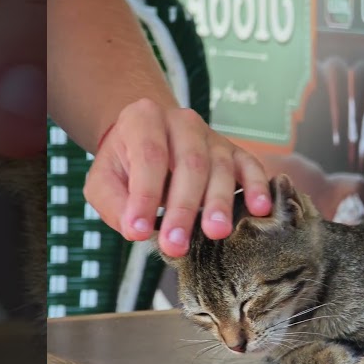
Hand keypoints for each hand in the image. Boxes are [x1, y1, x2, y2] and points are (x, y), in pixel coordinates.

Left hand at [84, 99, 270, 256]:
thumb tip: (135, 229)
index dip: (145, 195)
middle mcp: (182, 122)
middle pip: (189, 163)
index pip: (148, 157)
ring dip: (218, 203)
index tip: (138, 231)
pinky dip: (256, 187)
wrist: (149, 138)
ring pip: (220, 167)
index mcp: (144, 119)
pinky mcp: (233, 153)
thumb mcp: (104, 180)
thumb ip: (113, 203)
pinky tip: (259, 209)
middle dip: (183, 207)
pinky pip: (249, 166)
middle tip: (176, 243)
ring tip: (215, 232)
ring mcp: (211, 136)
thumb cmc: (126, 164)